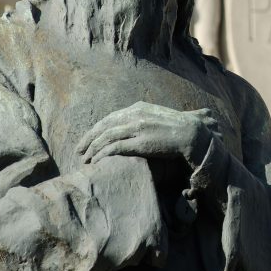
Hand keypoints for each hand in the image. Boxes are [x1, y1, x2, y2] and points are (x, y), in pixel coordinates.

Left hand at [76, 102, 219, 167]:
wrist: (193, 134)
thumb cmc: (179, 129)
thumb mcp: (158, 118)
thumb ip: (145, 120)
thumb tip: (137, 128)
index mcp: (139, 107)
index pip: (110, 117)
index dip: (96, 129)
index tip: (87, 140)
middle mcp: (135, 115)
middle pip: (103, 126)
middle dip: (88, 139)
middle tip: (78, 151)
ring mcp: (137, 128)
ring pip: (106, 137)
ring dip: (92, 149)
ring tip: (84, 160)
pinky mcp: (140, 142)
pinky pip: (114, 148)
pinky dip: (102, 155)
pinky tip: (96, 162)